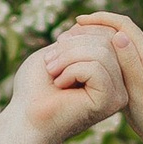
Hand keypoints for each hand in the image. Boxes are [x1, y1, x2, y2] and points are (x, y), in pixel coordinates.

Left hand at [3, 31, 124, 143]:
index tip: (54, 51)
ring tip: (53, 72)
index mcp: (107, 70)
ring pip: (102, 52)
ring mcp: (117, 93)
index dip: (79, 33)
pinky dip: (72, 70)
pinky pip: (97, 68)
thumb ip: (79, 38)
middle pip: (106, 41)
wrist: (24, 119)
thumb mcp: (56, 52)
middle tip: (49, 64)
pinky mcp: (110, 101)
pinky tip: (61, 84)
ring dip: (68, 57)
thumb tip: (95, 24)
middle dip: (70, 46)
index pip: (106, 34)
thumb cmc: (35, 89)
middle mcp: (118, 83)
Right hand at [58, 11, 142, 143]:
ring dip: (96, 41)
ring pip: (116, 45)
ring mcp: (141, 67)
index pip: (124, 25)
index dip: (101, 18)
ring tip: (72, 46)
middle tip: (70, 33)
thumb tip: (118, 35)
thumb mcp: (141, 90)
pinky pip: (116, 59)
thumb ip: (130, 63)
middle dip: (96, 26)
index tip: (78, 20)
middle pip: (119, 30)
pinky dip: (100, 56)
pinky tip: (85, 64)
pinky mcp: (136, 78)